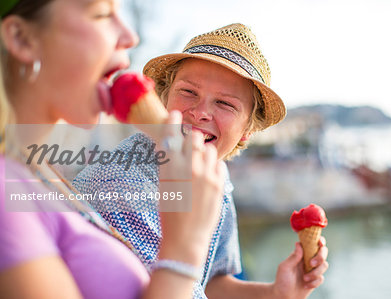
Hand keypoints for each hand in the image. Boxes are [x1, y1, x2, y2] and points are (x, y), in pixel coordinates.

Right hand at [158, 111, 223, 266]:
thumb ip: (169, 164)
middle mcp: (188, 168)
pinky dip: (214, 165)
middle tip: (190, 145)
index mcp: (169, 168)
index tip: (175, 114)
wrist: (186, 238)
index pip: (171, 135)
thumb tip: (174, 146)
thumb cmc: (170, 214)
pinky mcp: (219, 184)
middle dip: (192, 138)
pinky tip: (208, 175)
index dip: (173, 121)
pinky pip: (220, 163)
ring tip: (199, 164)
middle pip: (194, 138)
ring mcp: (206, 175)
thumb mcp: (164, 186)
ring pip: (210, 149)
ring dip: (205, 151)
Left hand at [271, 237, 328, 298]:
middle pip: (323, 252)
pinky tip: (305, 285)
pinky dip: (314, 282)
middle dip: (320, 257)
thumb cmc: (282, 280)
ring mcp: (313, 269)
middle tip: (311, 264)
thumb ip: (293, 257)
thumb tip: (299, 243)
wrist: (284, 296)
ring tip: (304, 279)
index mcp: (301, 253)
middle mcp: (308, 259)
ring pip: (324, 265)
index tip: (320, 242)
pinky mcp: (316, 279)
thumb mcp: (285, 267)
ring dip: (315, 273)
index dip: (319, 240)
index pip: (312, 243)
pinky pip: (322, 278)